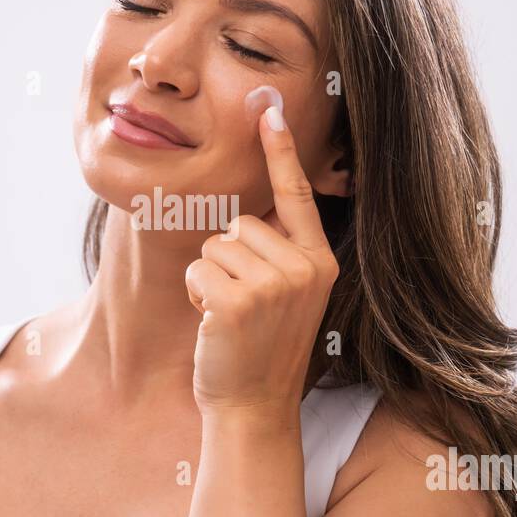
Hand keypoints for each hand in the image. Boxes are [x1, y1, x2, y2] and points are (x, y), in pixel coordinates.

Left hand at [185, 100, 339, 417]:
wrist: (253, 408)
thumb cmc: (260, 349)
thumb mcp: (286, 296)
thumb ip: (280, 252)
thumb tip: (258, 207)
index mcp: (320, 262)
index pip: (298, 195)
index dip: (281, 150)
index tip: (270, 108)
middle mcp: (305, 268)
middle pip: (240, 222)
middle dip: (226, 259)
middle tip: (241, 305)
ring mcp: (276, 284)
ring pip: (215, 245)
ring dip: (209, 278)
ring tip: (230, 316)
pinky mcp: (241, 300)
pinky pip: (198, 269)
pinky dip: (196, 295)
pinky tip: (215, 325)